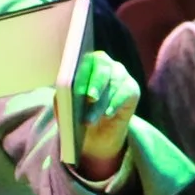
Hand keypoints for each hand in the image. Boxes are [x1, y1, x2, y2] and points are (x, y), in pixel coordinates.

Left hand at [71, 50, 139, 181]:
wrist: (96, 135)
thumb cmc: (77, 117)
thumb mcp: (65, 109)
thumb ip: (62, 99)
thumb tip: (63, 94)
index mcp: (84, 63)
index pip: (83, 59)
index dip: (81, 69)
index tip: (75, 83)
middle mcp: (104, 64)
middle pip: (102, 66)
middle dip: (95, 82)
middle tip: (90, 97)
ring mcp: (120, 75)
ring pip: (113, 83)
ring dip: (100, 103)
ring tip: (90, 120)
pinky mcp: (132, 88)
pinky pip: (126, 92)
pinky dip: (115, 104)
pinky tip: (107, 115)